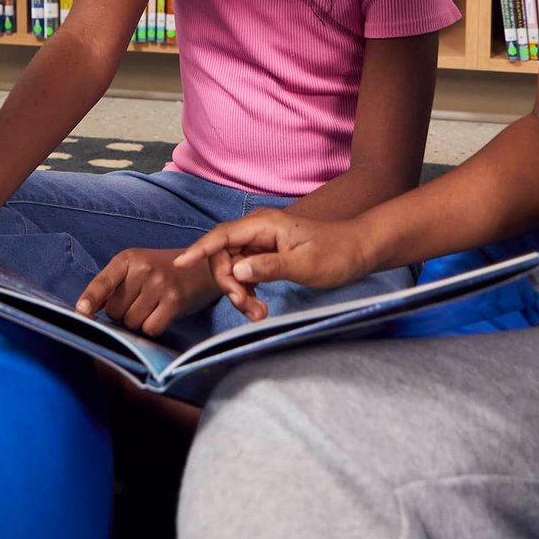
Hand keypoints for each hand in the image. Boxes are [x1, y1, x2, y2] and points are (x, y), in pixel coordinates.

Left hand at [76, 247, 222, 336]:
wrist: (202, 268)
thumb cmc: (163, 270)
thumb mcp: (135, 268)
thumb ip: (111, 285)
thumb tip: (87, 309)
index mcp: (127, 258)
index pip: (103, 281)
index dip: (90, 298)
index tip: (81, 312)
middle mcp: (143, 269)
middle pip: (115, 311)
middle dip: (122, 314)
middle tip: (139, 302)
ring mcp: (159, 284)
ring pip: (131, 322)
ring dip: (137, 323)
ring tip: (150, 307)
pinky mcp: (174, 301)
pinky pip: (150, 329)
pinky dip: (152, 328)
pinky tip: (160, 315)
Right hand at [174, 209, 377, 321]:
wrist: (359, 250)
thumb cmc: (336, 254)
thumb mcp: (305, 265)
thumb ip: (270, 267)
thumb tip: (238, 271)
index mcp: (264, 224)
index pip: (222, 235)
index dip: (199, 249)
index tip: (180, 264)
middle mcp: (258, 229)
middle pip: (223, 255)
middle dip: (229, 284)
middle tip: (248, 309)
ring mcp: (261, 242)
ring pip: (233, 267)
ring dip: (238, 292)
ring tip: (258, 313)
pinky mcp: (266, 255)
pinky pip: (245, 272)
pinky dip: (247, 291)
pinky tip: (259, 306)